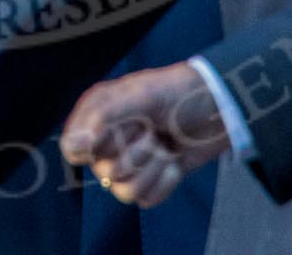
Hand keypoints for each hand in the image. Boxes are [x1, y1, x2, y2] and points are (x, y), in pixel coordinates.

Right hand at [60, 63, 231, 207]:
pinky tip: (174, 161)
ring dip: (151, 169)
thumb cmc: (176, 92)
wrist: (217, 106)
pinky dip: (165, 181)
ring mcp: (130, 164)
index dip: (88, 149)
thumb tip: (76, 146)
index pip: (73, 148)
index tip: (107, 139)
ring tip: (165, 147)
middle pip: (103, 172)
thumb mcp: (139, 95)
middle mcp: (109, 142)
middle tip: (150, 129)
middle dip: (134, 152)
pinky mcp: (151, 180)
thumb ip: (103, 117)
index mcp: (98, 116)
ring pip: (124, 191)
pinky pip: (146, 199)